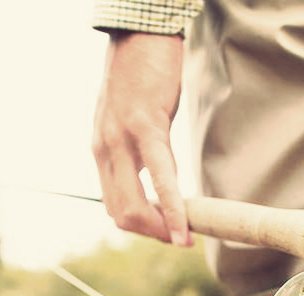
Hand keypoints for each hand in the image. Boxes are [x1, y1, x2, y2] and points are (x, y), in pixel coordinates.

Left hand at [92, 32, 191, 245]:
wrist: (143, 32)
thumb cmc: (144, 77)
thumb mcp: (134, 122)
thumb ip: (138, 154)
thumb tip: (158, 183)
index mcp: (103, 151)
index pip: (116, 206)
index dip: (143, 228)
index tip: (170, 234)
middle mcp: (105, 148)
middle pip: (121, 213)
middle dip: (152, 235)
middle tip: (180, 240)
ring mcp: (121, 139)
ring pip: (134, 205)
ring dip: (161, 229)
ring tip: (185, 237)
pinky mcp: (146, 127)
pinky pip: (160, 179)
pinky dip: (173, 209)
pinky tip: (185, 226)